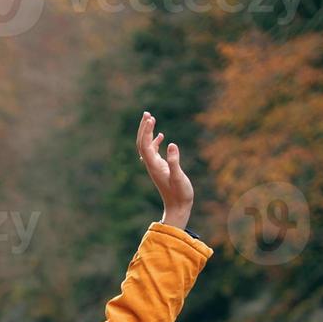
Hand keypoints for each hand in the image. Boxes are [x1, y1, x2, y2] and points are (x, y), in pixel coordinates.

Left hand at [137, 111, 193, 226]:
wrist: (178, 208)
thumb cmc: (180, 194)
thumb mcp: (179, 177)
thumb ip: (175, 162)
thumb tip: (172, 144)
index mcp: (154, 166)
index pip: (145, 145)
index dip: (146, 131)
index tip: (150, 118)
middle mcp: (152, 165)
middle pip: (142, 144)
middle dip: (143, 128)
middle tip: (146, 113)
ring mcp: (155, 167)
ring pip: (147, 146)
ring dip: (147, 132)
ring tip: (151, 118)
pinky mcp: (160, 168)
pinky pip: (154, 152)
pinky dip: (155, 142)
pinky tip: (161, 136)